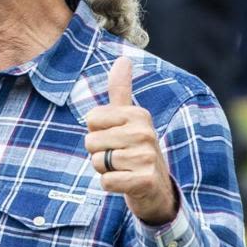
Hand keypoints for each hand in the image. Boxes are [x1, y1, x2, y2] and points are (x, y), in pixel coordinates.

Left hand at [84, 57, 177, 224]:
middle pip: (91, 142)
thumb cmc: (134, 148)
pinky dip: (111, 185)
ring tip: (124, 168)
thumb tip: (123, 58)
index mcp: (138, 114)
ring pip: (97, 162)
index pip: (91, 120)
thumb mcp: (128, 117)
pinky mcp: (144, 180)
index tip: (115, 137)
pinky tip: (127, 182)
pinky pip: (106, 181)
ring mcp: (147, 157)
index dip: (97, 132)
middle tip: (120, 156)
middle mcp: (145, 132)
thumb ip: (120, 89)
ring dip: (106, 170)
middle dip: (99, 153)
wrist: (155, 187)